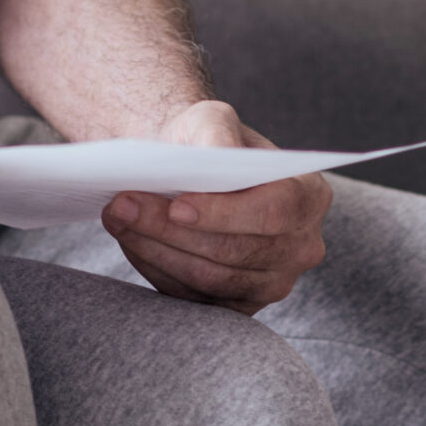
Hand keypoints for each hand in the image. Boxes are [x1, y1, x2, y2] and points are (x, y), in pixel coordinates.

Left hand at [102, 99, 330, 313]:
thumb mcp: (212, 118)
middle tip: (122, 205)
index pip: (273, 213)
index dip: (224, 214)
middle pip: (235, 251)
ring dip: (156, 249)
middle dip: (172, 231)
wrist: (189, 171)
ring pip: (210, 279)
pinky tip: (132, 241)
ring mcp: (272, 283)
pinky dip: (158, 269)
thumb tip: (214, 159)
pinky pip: (195, 298)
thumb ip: (217, 133)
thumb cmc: (205, 141)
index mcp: (308, 197)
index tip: (176, 206)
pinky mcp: (239, 306)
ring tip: (117, 218)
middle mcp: (301, 247)